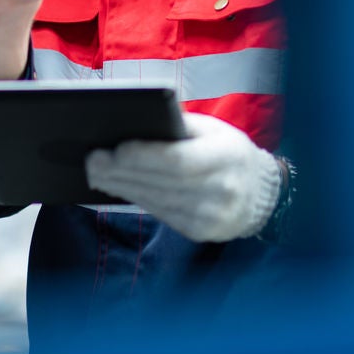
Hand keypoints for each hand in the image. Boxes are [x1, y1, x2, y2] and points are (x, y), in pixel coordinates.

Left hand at [85, 112, 281, 242]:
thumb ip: (178, 125)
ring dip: (121, 186)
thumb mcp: (212, 129)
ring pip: (156, 200)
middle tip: (92, 160)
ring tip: (96, 173)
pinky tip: (116, 187)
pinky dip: (136, 199)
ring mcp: (212, 216)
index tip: (116, 148)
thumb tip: (133, 121)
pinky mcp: (200, 232)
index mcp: (226, 157)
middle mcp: (222, 190)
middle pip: (161, 182)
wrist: (261, 194)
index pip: (179, 160)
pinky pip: (161, 214)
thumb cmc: (228, 151)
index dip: (145, 156)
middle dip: (122, 171)